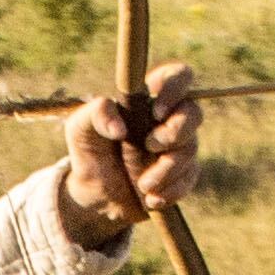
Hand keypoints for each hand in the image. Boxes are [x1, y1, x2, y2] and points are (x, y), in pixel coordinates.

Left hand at [59, 63, 200, 246]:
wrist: (94, 195)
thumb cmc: (90, 151)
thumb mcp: (80, 128)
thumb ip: (95, 114)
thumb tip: (119, 128)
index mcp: (149, 98)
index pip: (178, 76)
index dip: (175, 88)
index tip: (156, 112)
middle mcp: (169, 119)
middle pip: (194, 113)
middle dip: (176, 131)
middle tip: (150, 144)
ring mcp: (179, 147)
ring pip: (190, 149)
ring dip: (167, 169)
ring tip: (142, 185)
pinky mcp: (182, 174)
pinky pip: (189, 178)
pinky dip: (171, 190)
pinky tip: (150, 198)